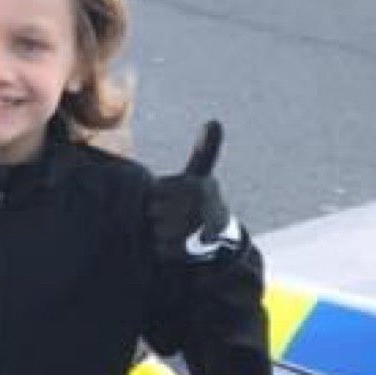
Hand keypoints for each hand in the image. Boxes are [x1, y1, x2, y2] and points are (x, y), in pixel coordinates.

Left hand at [149, 120, 242, 263]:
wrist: (222, 242)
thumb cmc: (202, 204)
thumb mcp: (203, 177)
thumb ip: (204, 152)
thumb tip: (214, 121)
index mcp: (199, 187)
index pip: (155, 191)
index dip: (160, 196)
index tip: (176, 200)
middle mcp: (199, 208)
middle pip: (153, 210)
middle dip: (159, 215)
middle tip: (177, 218)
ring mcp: (195, 231)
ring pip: (156, 230)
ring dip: (161, 233)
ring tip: (179, 232)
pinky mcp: (190, 252)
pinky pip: (160, 249)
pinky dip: (164, 250)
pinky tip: (178, 246)